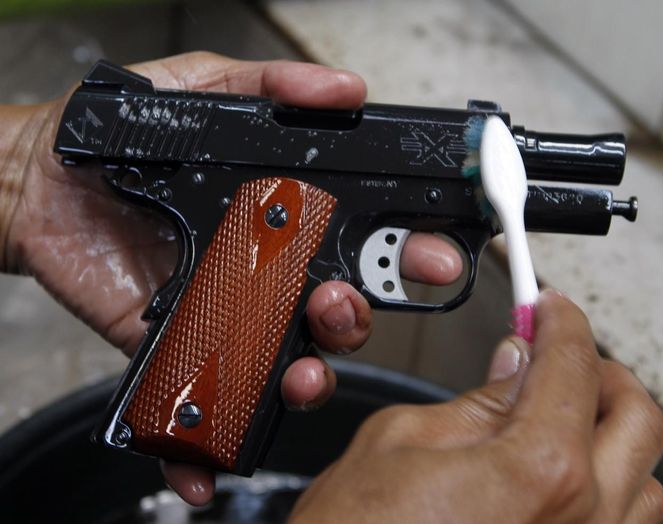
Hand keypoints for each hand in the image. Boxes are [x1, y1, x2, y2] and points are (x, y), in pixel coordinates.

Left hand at [0, 52, 461, 503]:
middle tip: (342, 303)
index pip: (359, 243)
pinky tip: (208, 459)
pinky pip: (206, 403)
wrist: (47, 186)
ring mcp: (227, 315)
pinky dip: (208, 445)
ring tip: (298, 370)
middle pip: (335, 312)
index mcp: (283, 220)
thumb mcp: (203, 91)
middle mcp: (266, 274)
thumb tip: (343, 90)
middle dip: (357, 318)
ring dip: (309, 378)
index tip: (429, 259)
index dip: (402, 255)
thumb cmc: (126, 143)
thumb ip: (270, 89)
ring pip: (290, 362)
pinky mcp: (179, 349)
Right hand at [290, 290, 662, 523]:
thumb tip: (514, 366)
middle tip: (559, 352)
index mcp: (540, 471)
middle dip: (600, 369)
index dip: (559, 321)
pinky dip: (606, 486)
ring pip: (644, 480)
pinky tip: (561, 472)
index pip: (572, 365)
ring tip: (564, 411)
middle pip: (637, 418)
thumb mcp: (402, 438)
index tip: (546, 308)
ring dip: (611, 433)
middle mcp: (583, 522)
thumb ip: (475, 400)